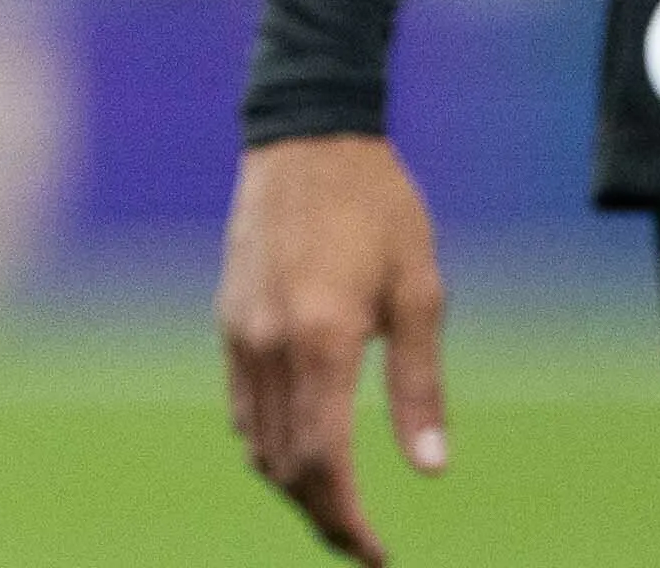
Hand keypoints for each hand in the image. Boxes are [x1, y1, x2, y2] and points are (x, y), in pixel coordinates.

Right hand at [217, 135, 449, 566]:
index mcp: (323, 340)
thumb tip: (430, 470)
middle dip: (322, 515)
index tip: (375, 554)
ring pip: (257, 442)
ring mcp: (240, 331)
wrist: (307, 134)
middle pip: (284, 465)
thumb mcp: (421, 292)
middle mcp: (270, 344)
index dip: (346, 521)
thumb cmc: (378, 207)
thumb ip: (420, 385)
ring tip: (340, 500)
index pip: (323, 462)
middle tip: (364, 543)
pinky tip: (305, 442)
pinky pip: (243, 404)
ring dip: (295, 483)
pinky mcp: (229, 317)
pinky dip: (270, 441)